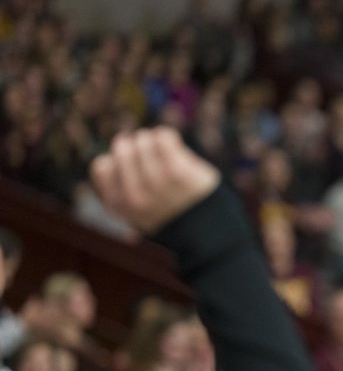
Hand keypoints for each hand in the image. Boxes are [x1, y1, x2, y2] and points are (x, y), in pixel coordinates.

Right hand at [90, 127, 219, 234]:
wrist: (211, 234)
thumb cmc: (173, 215)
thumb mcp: (139, 210)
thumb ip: (124, 185)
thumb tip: (121, 140)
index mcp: (120, 205)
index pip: (102, 166)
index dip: (117, 160)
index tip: (133, 167)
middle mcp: (134, 196)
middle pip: (122, 148)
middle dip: (135, 145)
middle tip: (151, 155)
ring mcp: (155, 183)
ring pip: (143, 139)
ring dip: (153, 140)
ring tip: (165, 152)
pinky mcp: (178, 172)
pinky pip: (164, 136)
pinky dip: (168, 137)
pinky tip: (174, 146)